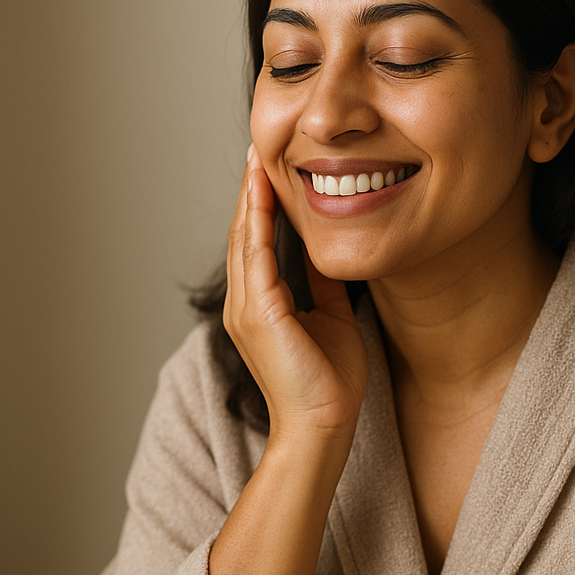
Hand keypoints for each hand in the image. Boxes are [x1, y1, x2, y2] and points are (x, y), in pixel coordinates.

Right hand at [225, 145, 367, 441]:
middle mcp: (244, 304)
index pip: (256, 243)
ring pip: (244, 238)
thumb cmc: (329, 384)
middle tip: (259, 147)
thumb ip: (322, 286)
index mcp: (259, 306)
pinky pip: (256, 256)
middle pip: (242, 233)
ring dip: (252, 196)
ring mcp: (246, 308)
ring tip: (259, 157)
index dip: (262, 205)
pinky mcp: (259, 313)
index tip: (272, 168)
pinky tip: (266, 192)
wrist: (324, 427)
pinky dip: (259, 221)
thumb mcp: (331, 319)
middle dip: (252, 189)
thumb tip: (328, 253)